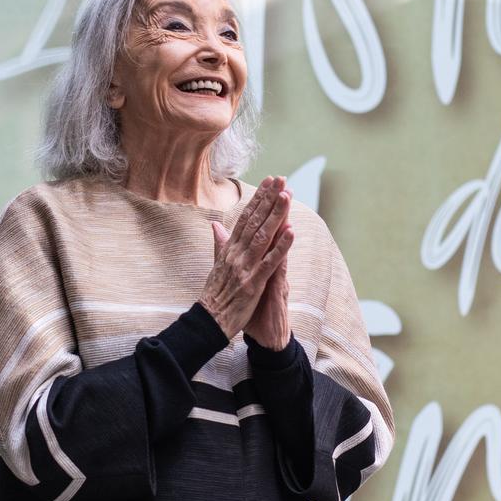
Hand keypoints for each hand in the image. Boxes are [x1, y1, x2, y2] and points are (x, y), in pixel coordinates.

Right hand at [199, 176, 294, 339]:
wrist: (209, 320)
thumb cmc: (215, 294)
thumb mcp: (216, 265)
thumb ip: (219, 243)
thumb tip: (216, 225)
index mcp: (229, 249)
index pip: (245, 218)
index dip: (258, 198)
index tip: (269, 181)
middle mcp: (236, 254)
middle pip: (254, 221)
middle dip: (269, 199)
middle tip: (281, 179)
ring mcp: (245, 267)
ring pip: (262, 236)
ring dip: (275, 215)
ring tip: (286, 196)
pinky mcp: (253, 283)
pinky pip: (269, 262)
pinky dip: (281, 247)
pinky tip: (291, 233)